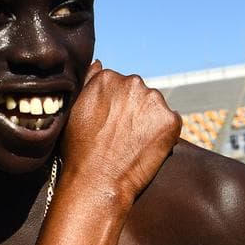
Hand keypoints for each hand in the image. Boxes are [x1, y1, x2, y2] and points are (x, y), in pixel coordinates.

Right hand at [60, 60, 181, 205]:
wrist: (96, 181)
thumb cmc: (79, 150)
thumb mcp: (73, 110)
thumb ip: (88, 81)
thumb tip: (99, 63)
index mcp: (108, 77)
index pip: (118, 85)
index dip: (113, 106)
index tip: (107, 125)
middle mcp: (133, 82)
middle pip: (138, 93)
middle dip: (133, 110)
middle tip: (120, 136)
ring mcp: (153, 100)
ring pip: (155, 107)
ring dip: (148, 121)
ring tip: (132, 144)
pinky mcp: (170, 120)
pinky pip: (170, 123)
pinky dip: (163, 135)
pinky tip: (146, 149)